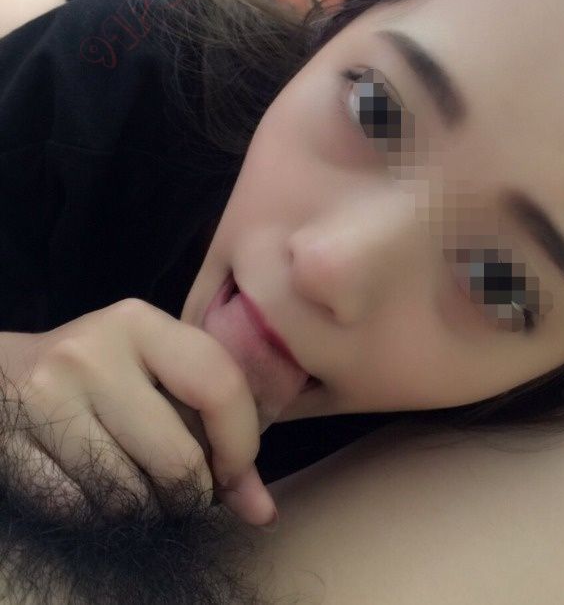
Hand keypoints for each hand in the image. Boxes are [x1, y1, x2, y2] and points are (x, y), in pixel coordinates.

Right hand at [0, 300, 276, 525]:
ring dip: (147, 509)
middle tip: (186, 489)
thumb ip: (217, 427)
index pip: (219, 384)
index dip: (241, 444)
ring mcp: (46, 400)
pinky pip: (83, 513)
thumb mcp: (157, 373)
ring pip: (130, 497)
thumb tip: (261, 510)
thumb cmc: (101, 374)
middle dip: (193, 493)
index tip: (236, 472)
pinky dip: (101, 516)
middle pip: (178, 460)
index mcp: (139, 323)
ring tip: (138, 479)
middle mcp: (91, 354)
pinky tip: (95, 486)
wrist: (1, 376)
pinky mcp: (13, 449)